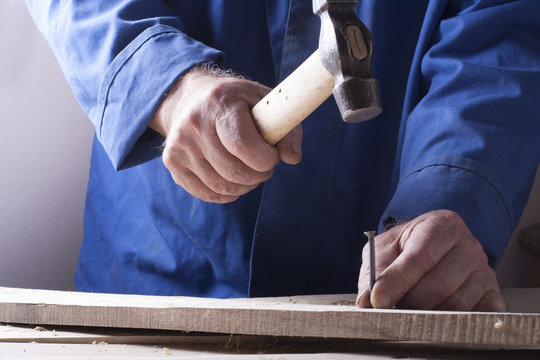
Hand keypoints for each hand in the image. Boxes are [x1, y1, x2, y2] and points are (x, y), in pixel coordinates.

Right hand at [150, 67, 302, 202]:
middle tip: (264, 166)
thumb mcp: (264, 101)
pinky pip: (206, 193)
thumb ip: (286, 129)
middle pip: (234, 171)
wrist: (189, 97)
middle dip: (259, 175)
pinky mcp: (172, 161)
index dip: (266, 159)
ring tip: (251, 171)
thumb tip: (292, 158)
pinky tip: (234, 180)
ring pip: (222, 186)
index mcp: (219, 103)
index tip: (273, 155)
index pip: (242, 145)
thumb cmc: (236, 101)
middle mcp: (194, 124)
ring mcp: (179, 145)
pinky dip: (227, 193)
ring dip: (245, 186)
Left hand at [356, 210, 506, 311]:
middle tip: (393, 308)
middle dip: (410, 303)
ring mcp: (485, 269)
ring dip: (428, 315)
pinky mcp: (494, 292)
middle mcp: (468, 245)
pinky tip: (440, 320)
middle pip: (438, 285)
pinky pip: (480, 315)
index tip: (378, 301)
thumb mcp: (384, 251)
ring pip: (456, 305)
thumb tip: (366, 301)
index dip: (397, 282)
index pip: (419, 257)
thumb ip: (374, 273)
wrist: (430, 246)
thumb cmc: (405, 248)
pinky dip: (458, 323)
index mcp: (441, 225)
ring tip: (412, 312)